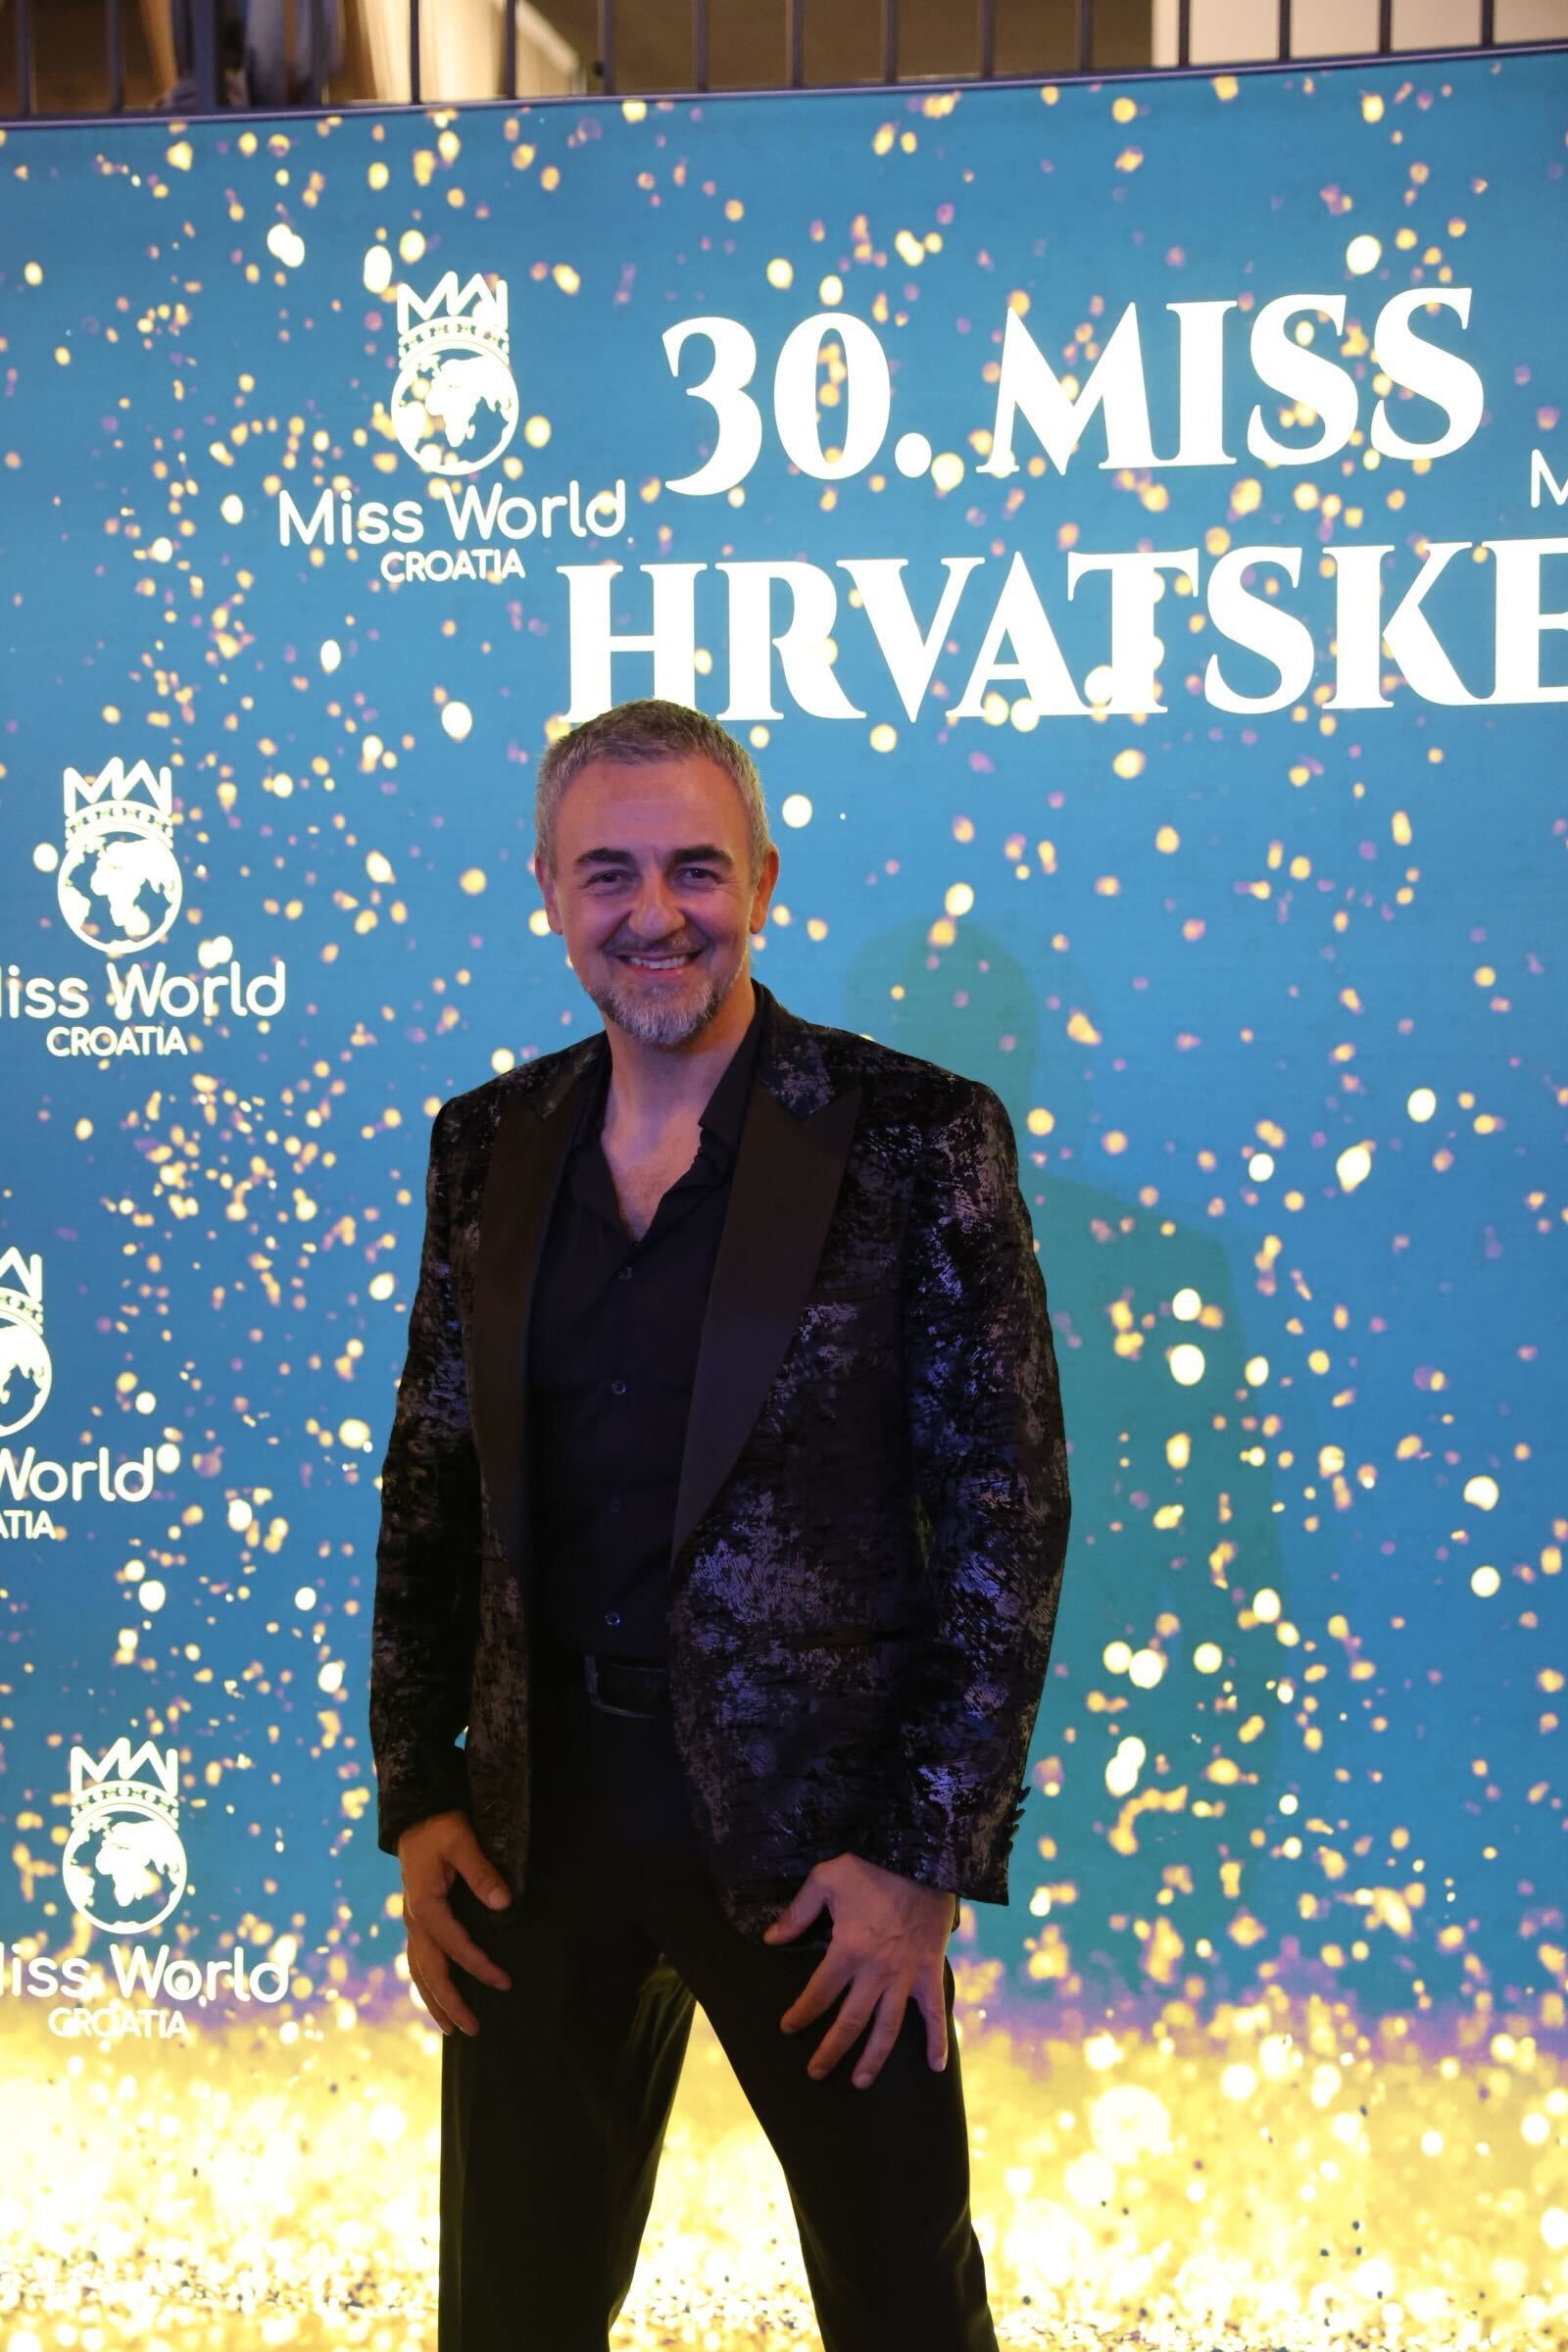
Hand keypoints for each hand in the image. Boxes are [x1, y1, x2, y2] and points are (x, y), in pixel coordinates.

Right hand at [398, 1808, 512, 2035]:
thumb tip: (503, 1903)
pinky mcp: (416, 1918)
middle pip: (429, 1971)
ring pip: (418, 1971)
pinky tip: (437, 1994)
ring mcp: (412, 1921)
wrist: (416, 1813)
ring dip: (433, 2001)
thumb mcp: (462, 1841)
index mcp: (425, 1905)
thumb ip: (482, 1871)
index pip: (455, 1946)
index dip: (479, 1967)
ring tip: (450, 2028)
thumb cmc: (441, 1826)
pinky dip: (426, 1983)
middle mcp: (414, 1919)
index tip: (504, 1982)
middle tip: (472, 2029)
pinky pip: (418, 1959)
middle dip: (450, 2003)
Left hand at [762, 1852, 954, 2089]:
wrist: (922, 1855)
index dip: (801, 2014)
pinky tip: (936, 2067)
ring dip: (874, 2058)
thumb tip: (770, 1939)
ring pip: (887, 2028)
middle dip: (831, 2050)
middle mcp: (875, 1973)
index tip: (788, 2028)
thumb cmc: (870, 1867)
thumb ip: (798, 1914)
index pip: (818, 1993)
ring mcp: (905, 1977)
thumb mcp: (825, 1880)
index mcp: (847, 1951)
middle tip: (815, 2073)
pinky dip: (937, 2041)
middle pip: (850, 2022)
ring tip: (860, 2082)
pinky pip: (934, 2013)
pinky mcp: (930, 1972)